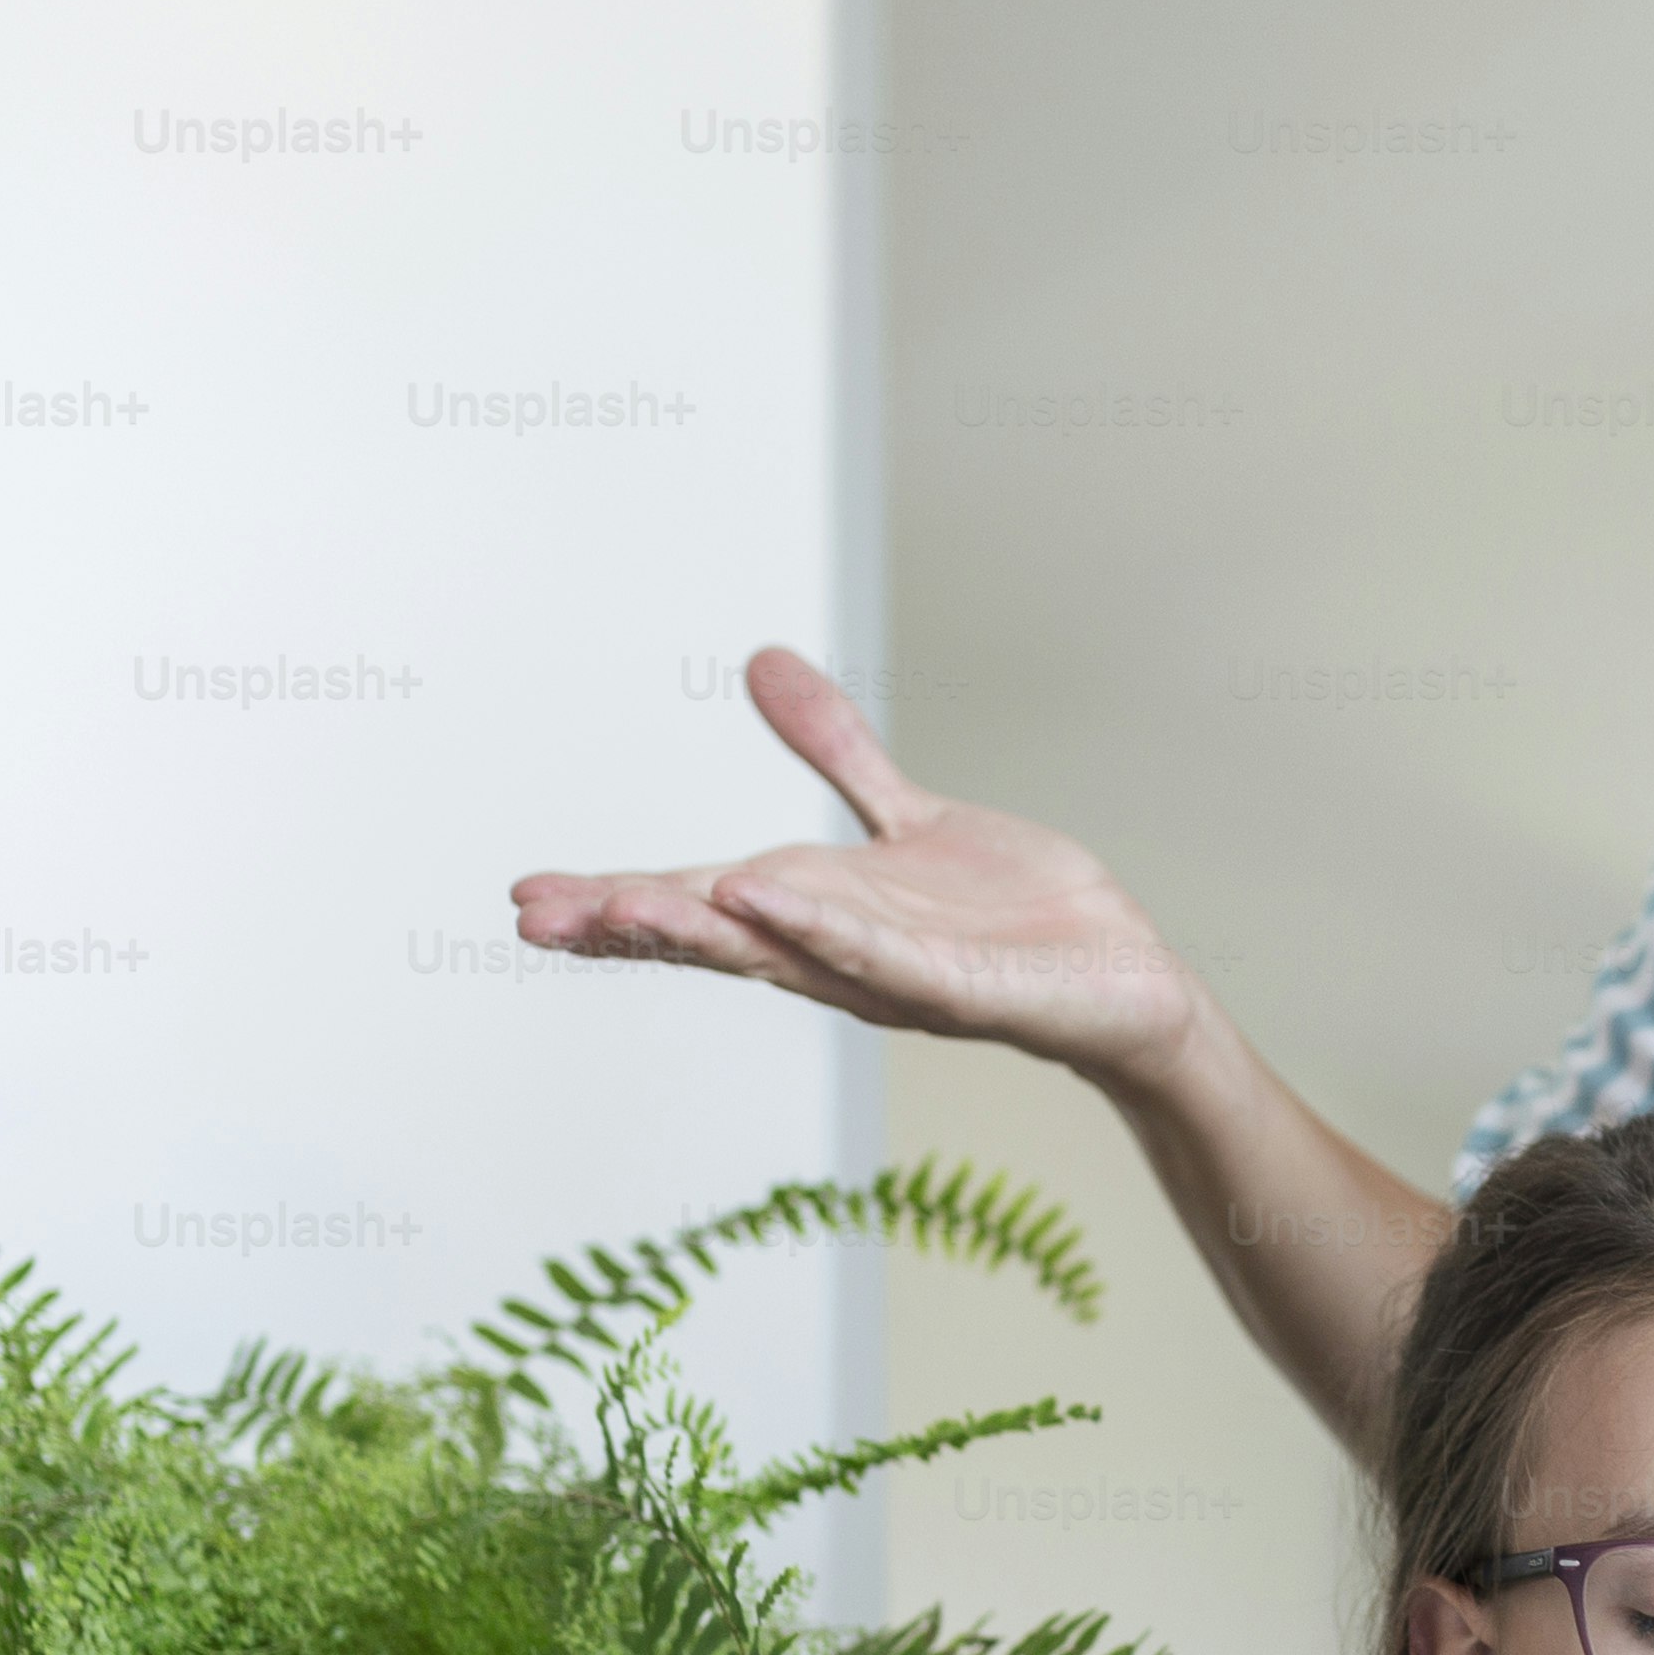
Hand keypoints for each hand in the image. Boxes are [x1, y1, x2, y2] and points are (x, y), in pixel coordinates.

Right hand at [508, 647, 1207, 1084]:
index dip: (617, 900)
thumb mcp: (912, 817)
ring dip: (703, 930)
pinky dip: (819, 930)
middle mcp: (839, 954)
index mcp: (818, 912)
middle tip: (537, 916)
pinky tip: (760, 896)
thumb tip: (761, 663)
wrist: (1125, 979)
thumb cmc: (1016, 916)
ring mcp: (895, 977)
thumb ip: (836, 750)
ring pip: (781, 953)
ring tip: (625, 903)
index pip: (699, 905)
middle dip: (627, 926)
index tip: (528, 896)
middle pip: (716, 936)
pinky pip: (880, 960)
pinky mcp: (962, 991)